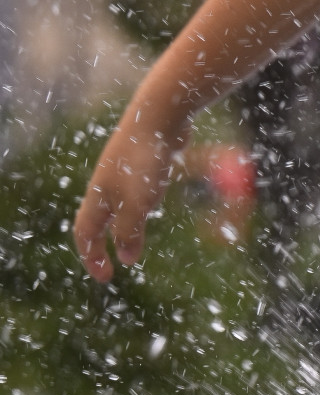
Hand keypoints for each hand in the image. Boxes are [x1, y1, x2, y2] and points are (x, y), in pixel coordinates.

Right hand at [73, 96, 190, 281]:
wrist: (158, 116)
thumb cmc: (144, 163)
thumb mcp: (136, 205)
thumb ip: (130, 232)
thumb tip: (127, 258)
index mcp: (98, 197)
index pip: (85, 234)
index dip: (92, 258)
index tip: (106, 278)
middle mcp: (106, 184)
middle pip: (100, 219)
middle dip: (106, 243)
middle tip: (119, 262)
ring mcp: (124, 171)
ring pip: (120, 203)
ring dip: (126, 221)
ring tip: (136, 234)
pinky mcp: (144, 159)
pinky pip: (139, 186)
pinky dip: (143, 199)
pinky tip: (158, 194)